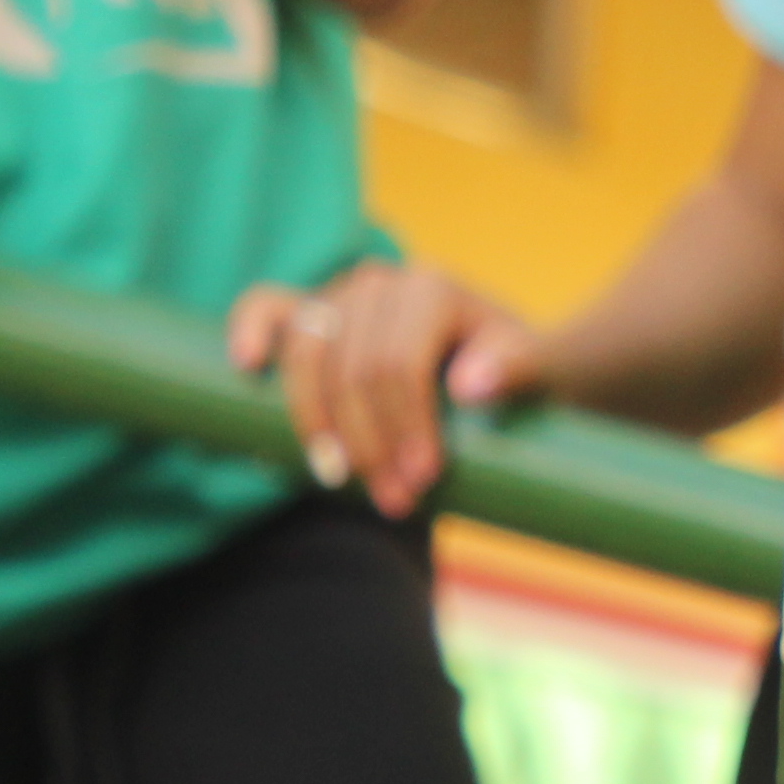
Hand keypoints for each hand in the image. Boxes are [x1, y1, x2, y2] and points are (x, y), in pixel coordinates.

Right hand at [227, 259, 543, 515]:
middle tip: (395, 501)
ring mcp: (340, 293)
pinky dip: (250, 329)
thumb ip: (518, 368)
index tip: (422, 480)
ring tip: (338, 479)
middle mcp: (380, 282)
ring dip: (315, 424)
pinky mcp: (310, 309)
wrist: (505, 362)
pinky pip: (267, 306)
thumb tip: (468, 387)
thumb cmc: (519, 371)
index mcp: (431, 288)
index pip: (400, 364)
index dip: (405, 425)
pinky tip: (246, 365)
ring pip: (307, 355)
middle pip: (352, 369)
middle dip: (368, 443)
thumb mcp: (537, 367)